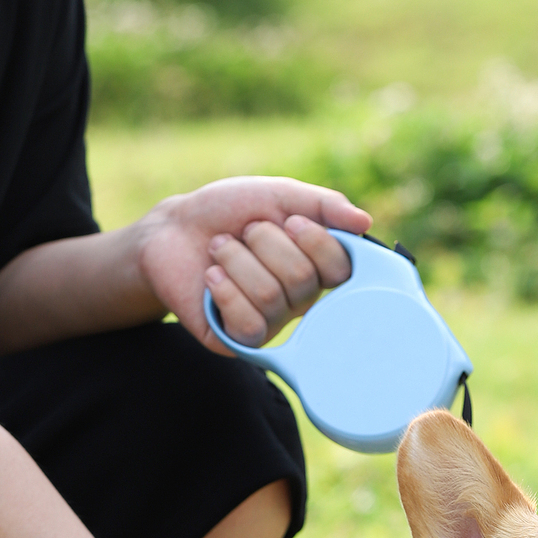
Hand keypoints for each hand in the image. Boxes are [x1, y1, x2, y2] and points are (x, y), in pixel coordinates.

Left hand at [136, 177, 370, 352]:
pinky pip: (248, 323)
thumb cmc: (227, 212)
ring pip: (270, 297)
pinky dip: (225, 290)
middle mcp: (299, 301)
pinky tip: (212, 278)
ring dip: (236, 260)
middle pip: (302, 280)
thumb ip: (322, 204)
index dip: (315, 241)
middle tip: (243, 233)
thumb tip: (364, 223)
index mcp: (316, 267)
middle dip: (264, 243)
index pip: (341, 268)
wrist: (173, 231)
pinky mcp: (239, 341)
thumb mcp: (276, 195)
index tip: (289, 221)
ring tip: (220, 250)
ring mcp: (271, 324)